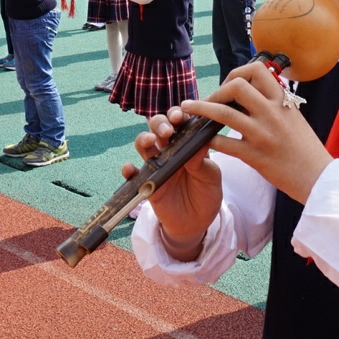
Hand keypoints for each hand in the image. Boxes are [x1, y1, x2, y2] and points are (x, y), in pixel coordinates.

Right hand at [125, 107, 223, 260]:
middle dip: (160, 123)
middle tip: (168, 131)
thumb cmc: (207, 194)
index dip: (179, 115)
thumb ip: (202, 163)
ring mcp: (156, 166)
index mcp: (188, 144)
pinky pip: (132, 175)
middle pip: (158, 127)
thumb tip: (198, 145)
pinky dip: (128, 170)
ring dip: (143, 138)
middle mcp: (170, 150)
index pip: (181, 122)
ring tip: (149, 141)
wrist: (197, 223)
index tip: (181, 116)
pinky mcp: (147, 183)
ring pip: (143, 144)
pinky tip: (129, 168)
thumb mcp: (211, 178)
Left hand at [180, 60, 332, 202]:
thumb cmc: (306, 148)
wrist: (318, 176)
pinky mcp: (254, 156)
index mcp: (282, 100)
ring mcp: (262, 134)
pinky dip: (208, 141)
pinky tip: (201, 142)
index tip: (229, 85)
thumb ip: (274, 104)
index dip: (237, 73)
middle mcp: (272, 113)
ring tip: (187, 109)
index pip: (256, 70)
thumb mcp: (294, 116)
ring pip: (223, 113)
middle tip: (210, 101)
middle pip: (236, 86)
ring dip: (200, 109)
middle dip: (216, 91)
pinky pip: (223, 144)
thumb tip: (252, 93)